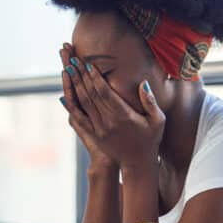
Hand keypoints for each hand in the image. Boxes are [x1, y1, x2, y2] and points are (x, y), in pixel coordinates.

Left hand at [64, 54, 164, 171]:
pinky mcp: (94, 134)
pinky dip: (71, 106)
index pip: (105, 92)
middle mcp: (108, 122)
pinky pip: (80, 118)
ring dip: (74, 86)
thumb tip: (143, 83)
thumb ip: (150, 101)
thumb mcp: (158, 121)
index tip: (87, 63)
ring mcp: (99, 129)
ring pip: (83, 103)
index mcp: (123, 116)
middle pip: (90, 94)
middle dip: (80, 75)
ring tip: (67, 69)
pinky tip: (64, 95)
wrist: (137, 164)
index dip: (94, 77)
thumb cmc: (150, 140)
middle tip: (72, 59)